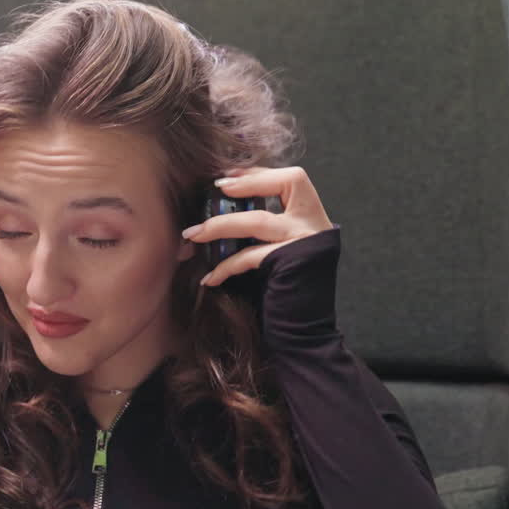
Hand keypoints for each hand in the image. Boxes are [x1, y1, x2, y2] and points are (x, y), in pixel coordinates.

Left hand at [180, 165, 334, 286]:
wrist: (304, 335)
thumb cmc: (284, 296)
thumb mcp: (278, 255)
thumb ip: (263, 232)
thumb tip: (220, 213)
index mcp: (314, 219)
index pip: (293, 179)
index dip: (259, 173)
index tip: (227, 177)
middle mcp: (317, 226)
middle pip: (288, 182)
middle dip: (249, 182)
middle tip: (216, 189)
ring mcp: (308, 243)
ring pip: (258, 220)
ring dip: (219, 225)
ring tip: (192, 234)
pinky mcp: (292, 264)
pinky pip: (249, 256)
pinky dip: (225, 266)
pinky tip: (210, 278)